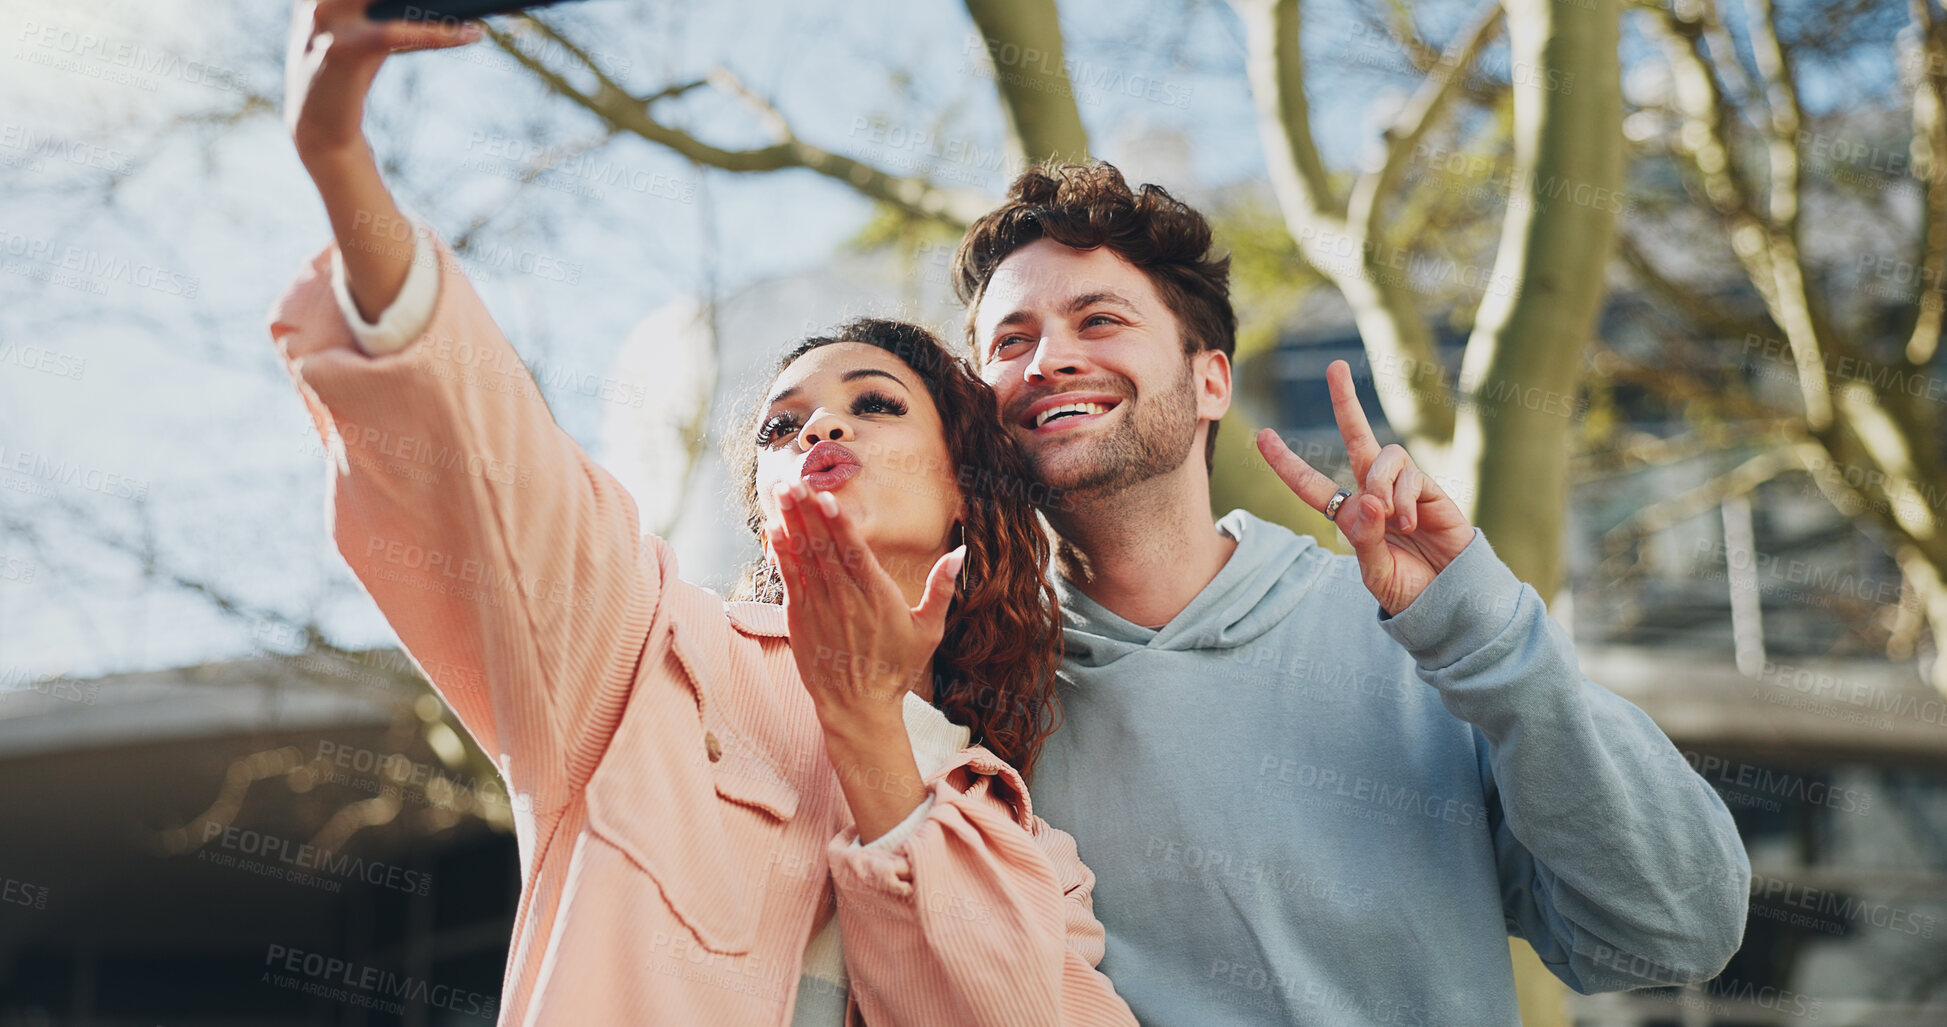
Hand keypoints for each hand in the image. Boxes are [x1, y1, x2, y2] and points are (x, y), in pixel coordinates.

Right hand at [285, 1, 481, 158]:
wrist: (318, 128)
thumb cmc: (348, 72)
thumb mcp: (364, 30)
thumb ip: (388, 7)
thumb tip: (445, 3)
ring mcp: (326, 20)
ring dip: (434, 1)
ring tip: (474, 2)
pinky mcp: (342, 50)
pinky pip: (398, 33)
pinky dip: (439, 33)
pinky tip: (472, 32)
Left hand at [767, 480, 964, 840]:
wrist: (859, 708)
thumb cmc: (896, 668)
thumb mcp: (929, 630)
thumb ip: (941, 588)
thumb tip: (960, 552)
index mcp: (878, 597)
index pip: (855, 551)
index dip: (839, 523)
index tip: (827, 497)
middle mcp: (846, 599)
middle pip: (824, 547)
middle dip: (809, 511)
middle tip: (795, 481)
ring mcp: (820, 608)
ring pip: (804, 557)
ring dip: (792, 523)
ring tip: (783, 493)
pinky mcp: (800, 619)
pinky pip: (789, 579)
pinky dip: (781, 554)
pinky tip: (774, 530)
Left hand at [1255, 359, 1472, 615]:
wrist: (1452, 600)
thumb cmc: (1409, 589)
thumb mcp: (1376, 572)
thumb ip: (1366, 539)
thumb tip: (1369, 499)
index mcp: (1351, 516)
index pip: (1312, 485)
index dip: (1287, 463)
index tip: (1261, 437)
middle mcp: (1375, 494)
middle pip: (1356, 438)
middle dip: (1346, 402)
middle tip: (1336, 367)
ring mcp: (1404, 489)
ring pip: (1383, 457)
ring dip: (1382, 484)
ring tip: (1393, 520)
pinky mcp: (1431, 491)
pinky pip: (1410, 476)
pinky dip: (1404, 499)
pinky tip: (1410, 525)